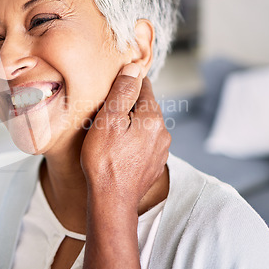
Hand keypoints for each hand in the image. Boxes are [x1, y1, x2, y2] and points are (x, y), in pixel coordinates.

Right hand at [80, 63, 170, 209]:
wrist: (112, 200)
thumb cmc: (105, 161)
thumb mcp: (108, 120)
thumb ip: (123, 92)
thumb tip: (134, 68)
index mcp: (153, 119)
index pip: (145, 88)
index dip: (129, 83)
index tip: (117, 85)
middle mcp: (163, 133)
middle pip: (147, 108)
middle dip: (130, 106)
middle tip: (108, 111)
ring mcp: (161, 151)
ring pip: (146, 127)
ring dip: (133, 125)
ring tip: (112, 133)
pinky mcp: (155, 165)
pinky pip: (145, 144)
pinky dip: (134, 142)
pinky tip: (120, 150)